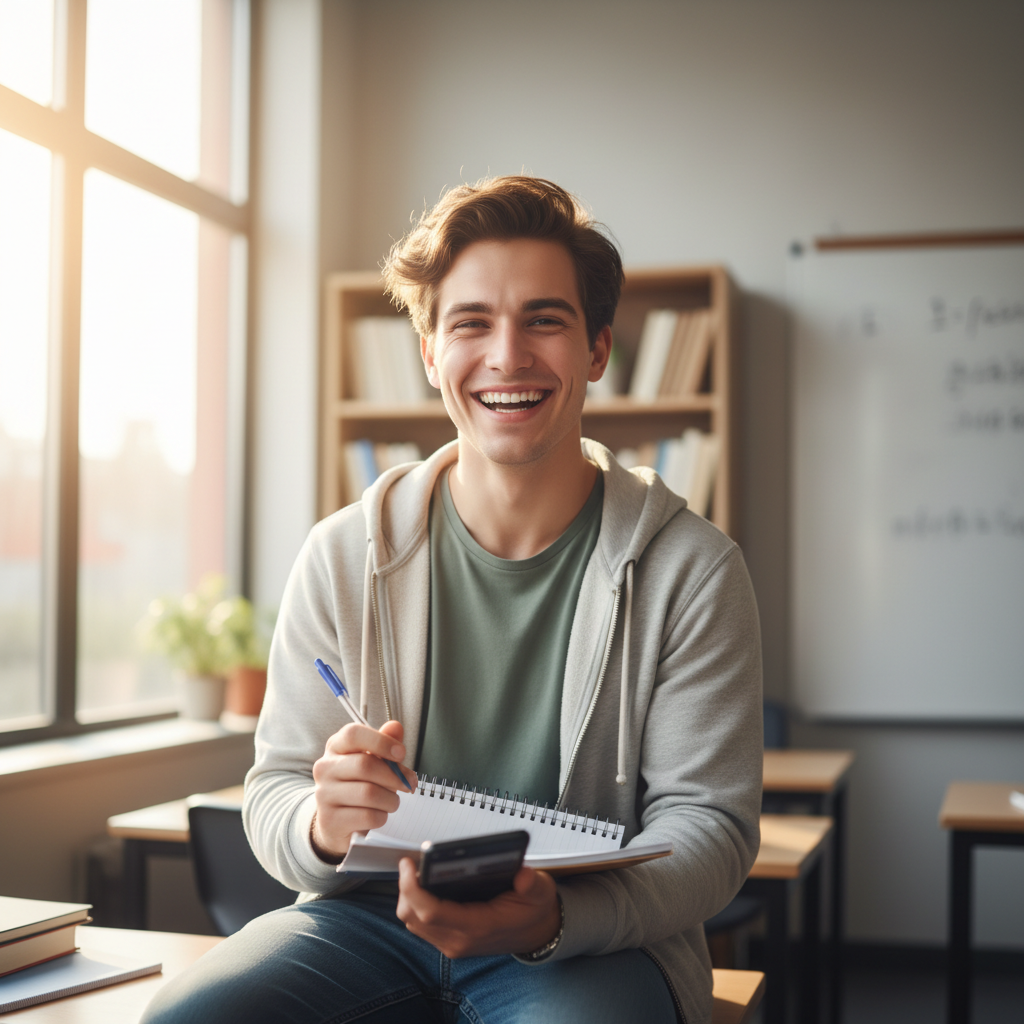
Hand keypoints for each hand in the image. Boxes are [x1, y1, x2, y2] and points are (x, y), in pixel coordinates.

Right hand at [310, 720, 417, 861]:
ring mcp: (324, 794)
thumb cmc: (359, 784)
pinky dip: (382, 817)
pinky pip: (368, 816)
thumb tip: (395, 726)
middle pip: (365, 765)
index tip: (401, 753)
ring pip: (369, 793)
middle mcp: (325, 768)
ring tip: (392, 801)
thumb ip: (385, 743)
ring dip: (390, 799)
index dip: (381, 741)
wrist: (337, 821)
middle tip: (408, 784)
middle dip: (394, 776)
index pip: (353, 734)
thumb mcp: (373, 760)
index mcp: (335, 747)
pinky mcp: (330, 820)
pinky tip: (379, 814)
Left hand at [396, 858, 560, 957]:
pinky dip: (415, 905)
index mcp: (478, 926)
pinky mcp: (449, 940)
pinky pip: (420, 925)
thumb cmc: (534, 910)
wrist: (537, 933)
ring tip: (416, 871)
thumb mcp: (541, 892)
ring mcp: (452, 943)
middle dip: (405, 889)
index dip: (413, 888)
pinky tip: (424, 885)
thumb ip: (532, 884)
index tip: (409, 863)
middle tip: (411, 863)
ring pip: (413, 922)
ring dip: (408, 897)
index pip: (431, 912)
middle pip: (413, 917)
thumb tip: (522, 875)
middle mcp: (459, 940)